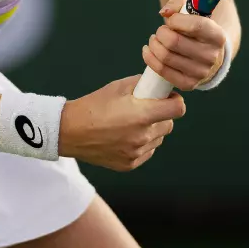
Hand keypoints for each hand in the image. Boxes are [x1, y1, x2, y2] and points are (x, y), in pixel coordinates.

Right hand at [59, 75, 185, 170]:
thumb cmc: (94, 105)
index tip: (168, 98)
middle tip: (146, 109)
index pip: (178, 109)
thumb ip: (142, 84)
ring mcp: (136, 153)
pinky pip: (147, 151)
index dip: (175, 101)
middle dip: (162, 115)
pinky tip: (124, 135)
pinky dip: (142, 144)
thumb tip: (158, 83)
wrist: (70, 131)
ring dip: (152, 130)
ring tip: (131, 123)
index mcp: (142, 115)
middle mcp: (142, 136)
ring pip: (158, 139)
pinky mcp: (130, 164)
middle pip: (169, 124)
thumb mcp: (118, 87)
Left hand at [141, 0, 227, 90]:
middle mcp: (212, 56)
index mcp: (217, 36)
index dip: (176, 20)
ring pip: (165, 56)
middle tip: (161, 31)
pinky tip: (148, 50)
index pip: (195, 26)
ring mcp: (201, 72)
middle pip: (174, 42)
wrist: (206, 53)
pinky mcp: (188, 83)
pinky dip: (150, 58)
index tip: (171, 20)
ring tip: (155, 39)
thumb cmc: (195, 28)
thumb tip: (164, 12)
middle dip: (161, 33)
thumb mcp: (191, 10)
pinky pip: (162, 70)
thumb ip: (177, 3)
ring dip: (153, 44)